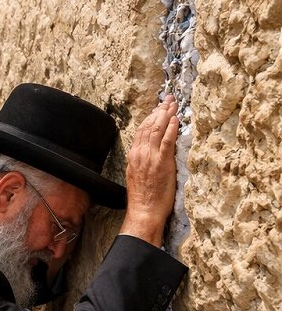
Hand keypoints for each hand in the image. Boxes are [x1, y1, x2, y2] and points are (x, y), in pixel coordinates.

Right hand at [119, 95, 178, 246]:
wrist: (144, 211)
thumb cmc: (143, 198)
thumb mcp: (137, 175)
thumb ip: (142, 161)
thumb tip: (149, 153)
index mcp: (134, 155)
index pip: (141, 130)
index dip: (151, 117)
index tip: (159, 108)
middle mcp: (140, 153)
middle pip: (149, 126)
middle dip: (160, 111)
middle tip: (169, 99)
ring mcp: (151, 158)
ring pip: (157, 130)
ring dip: (166, 115)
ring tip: (174, 104)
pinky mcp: (162, 163)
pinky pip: (166, 142)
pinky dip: (171, 129)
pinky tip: (175, 119)